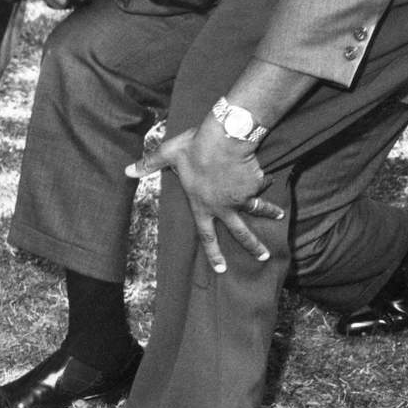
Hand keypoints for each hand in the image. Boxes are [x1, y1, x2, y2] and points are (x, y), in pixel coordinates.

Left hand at [125, 114, 283, 272]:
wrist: (224, 138)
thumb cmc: (194, 147)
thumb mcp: (169, 154)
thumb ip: (149, 164)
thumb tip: (127, 171)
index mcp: (202, 205)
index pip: (207, 235)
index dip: (214, 253)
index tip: (222, 268)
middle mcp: (223, 207)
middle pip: (241, 232)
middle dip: (253, 246)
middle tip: (263, 256)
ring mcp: (241, 197)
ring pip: (257, 209)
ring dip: (270, 213)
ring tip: (280, 217)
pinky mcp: (254, 185)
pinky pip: (260, 182)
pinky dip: (263, 178)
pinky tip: (264, 172)